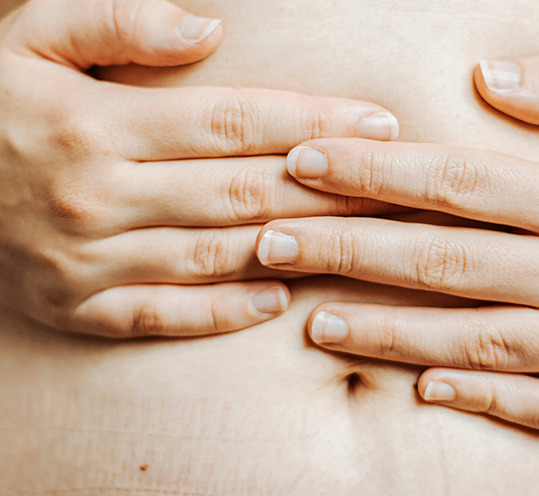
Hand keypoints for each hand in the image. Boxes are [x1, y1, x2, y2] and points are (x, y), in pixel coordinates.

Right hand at [0, 0, 398, 336]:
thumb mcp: (27, 34)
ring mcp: (86, 263)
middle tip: (395, 183)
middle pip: (242, 191)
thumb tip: (209, 26)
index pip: (232, 121)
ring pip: (216, 255)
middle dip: (330, 186)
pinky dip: (224, 313)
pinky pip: (164, 316)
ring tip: (362, 236)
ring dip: (296, 245)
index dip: (313, 122)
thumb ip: (116, 21)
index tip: (377, 121)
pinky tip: (277, 299)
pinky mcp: (76, 309)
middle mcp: (96, 197)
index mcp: (92, 123)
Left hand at [256, 54, 538, 430]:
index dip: (374, 173)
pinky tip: (422, 390)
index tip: (304, 164)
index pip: (456, 183)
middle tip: (268, 243)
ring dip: (390, 334)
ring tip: (315, 323)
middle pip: (443, 263)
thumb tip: (487, 77)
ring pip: (475, 340)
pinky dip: (484, 401)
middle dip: (348, 252)